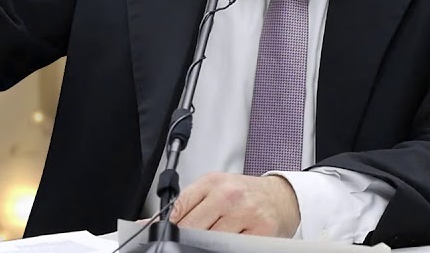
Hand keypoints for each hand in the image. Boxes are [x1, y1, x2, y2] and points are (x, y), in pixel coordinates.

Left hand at [170, 173, 299, 237]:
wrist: (280, 196)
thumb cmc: (245, 193)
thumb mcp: (214, 188)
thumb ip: (186, 204)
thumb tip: (149, 222)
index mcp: (212, 183)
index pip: (177, 208)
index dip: (166, 227)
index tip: (163, 236)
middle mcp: (228, 196)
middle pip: (191, 228)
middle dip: (186, 238)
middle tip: (190, 239)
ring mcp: (245, 214)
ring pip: (210, 241)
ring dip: (206, 244)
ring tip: (213, 237)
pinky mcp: (261, 232)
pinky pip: (233, 248)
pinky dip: (227, 247)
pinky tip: (229, 242)